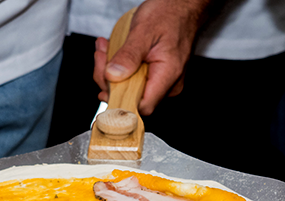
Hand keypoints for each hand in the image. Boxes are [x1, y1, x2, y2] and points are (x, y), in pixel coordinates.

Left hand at [93, 0, 206, 114]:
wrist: (182, 6)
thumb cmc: (170, 14)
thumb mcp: (144, 31)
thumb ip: (129, 55)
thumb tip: (113, 76)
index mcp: (167, 76)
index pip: (141, 106)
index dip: (120, 101)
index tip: (104, 87)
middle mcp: (167, 84)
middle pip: (131, 97)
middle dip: (109, 77)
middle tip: (102, 56)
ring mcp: (162, 81)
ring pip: (129, 87)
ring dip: (112, 70)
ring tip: (106, 48)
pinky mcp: (155, 76)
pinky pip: (133, 79)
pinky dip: (120, 66)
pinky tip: (114, 51)